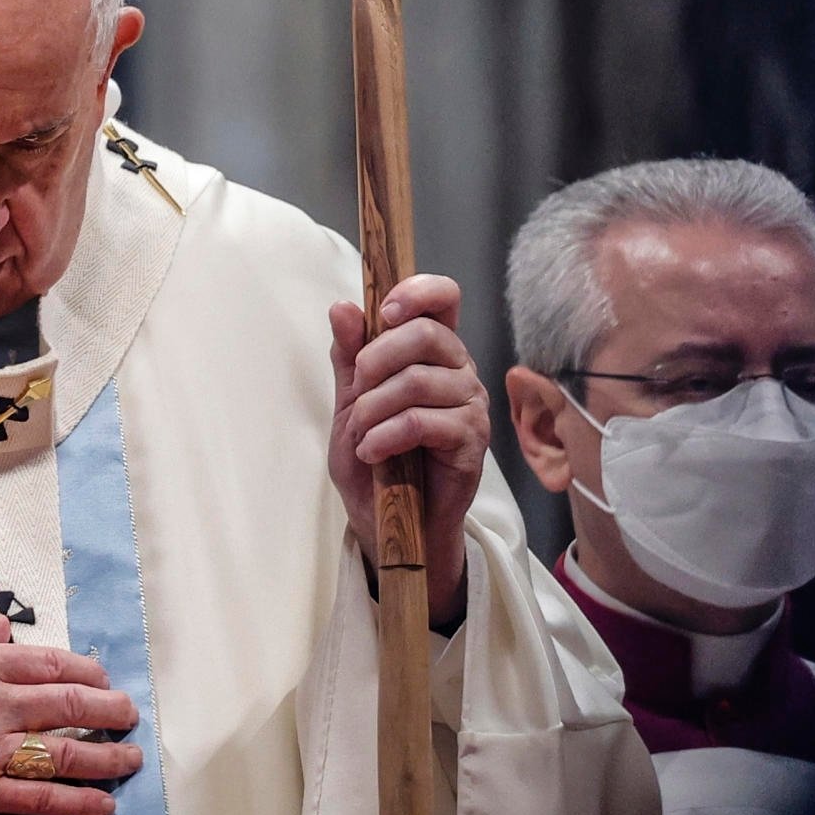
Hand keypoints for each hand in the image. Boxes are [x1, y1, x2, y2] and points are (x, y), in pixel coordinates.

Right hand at [0, 621, 141, 814]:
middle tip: (130, 716)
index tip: (105, 681)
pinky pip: (38, 799)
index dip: (89, 674)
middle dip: (110, 712)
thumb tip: (3, 631)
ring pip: (65, 755)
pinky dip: (77, 804)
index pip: (52, 666)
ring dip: (106, 759)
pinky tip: (102, 805)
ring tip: (130, 761)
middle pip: (70, 708)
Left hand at [328, 275, 491, 628]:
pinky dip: (385, 435)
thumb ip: (349, 356)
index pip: (443, 298)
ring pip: (418, 380)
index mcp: (433, 350)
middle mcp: (459, 369)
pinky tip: (372, 452)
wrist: (388, 522)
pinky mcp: (471, 441)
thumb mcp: (350, 402)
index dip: (417, 292)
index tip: (384, 311)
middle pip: (426, 333)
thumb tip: (342, 307)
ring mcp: (470, 404)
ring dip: (374, 408)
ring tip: (361, 434)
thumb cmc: (374, 457)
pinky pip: (422, 422)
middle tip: (358, 393)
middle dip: (376, 359)